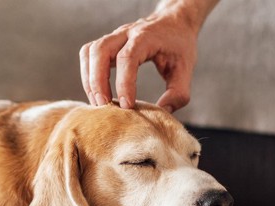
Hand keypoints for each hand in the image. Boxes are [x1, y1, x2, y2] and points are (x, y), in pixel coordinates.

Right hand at [80, 6, 202, 111]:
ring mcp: (114, 36)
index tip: (127, 106)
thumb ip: (178, 93)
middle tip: (104, 106)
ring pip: (90, 52)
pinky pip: (89, 55)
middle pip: (101, 51)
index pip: (127, 57)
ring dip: (90, 79)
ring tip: (99, 102)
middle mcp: (126, 33)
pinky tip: (98, 92)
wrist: (175, 22)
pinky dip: (88, 74)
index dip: (124, 83)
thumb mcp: (186, 69)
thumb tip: (161, 112)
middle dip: (98, 81)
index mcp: (146, 37)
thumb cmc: (179, 46)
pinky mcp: (108, 43)